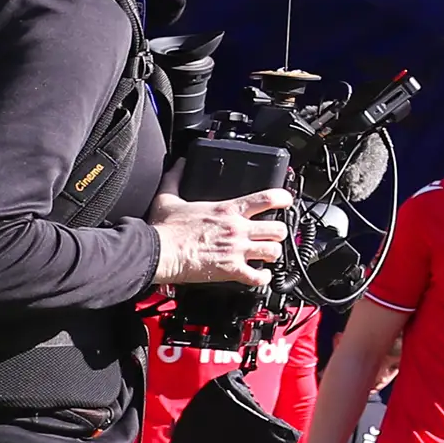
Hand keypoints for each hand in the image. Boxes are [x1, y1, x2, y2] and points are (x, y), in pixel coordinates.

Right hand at [149, 187, 288, 289]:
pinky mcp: (231, 271)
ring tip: (266, 254)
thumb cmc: (164, 229)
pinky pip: (258, 277)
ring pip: (273, 251)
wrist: (157, 253)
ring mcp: (237, 251)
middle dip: (279, 232)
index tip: (286, 201)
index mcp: (227, 210)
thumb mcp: (168, 198)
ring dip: (272, 254)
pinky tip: (260, 275)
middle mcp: (237, 229)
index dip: (283, 198)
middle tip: (273, 234)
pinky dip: (263, 278)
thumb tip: (179, 165)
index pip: (267, 198)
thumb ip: (176, 179)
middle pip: (278, 229)